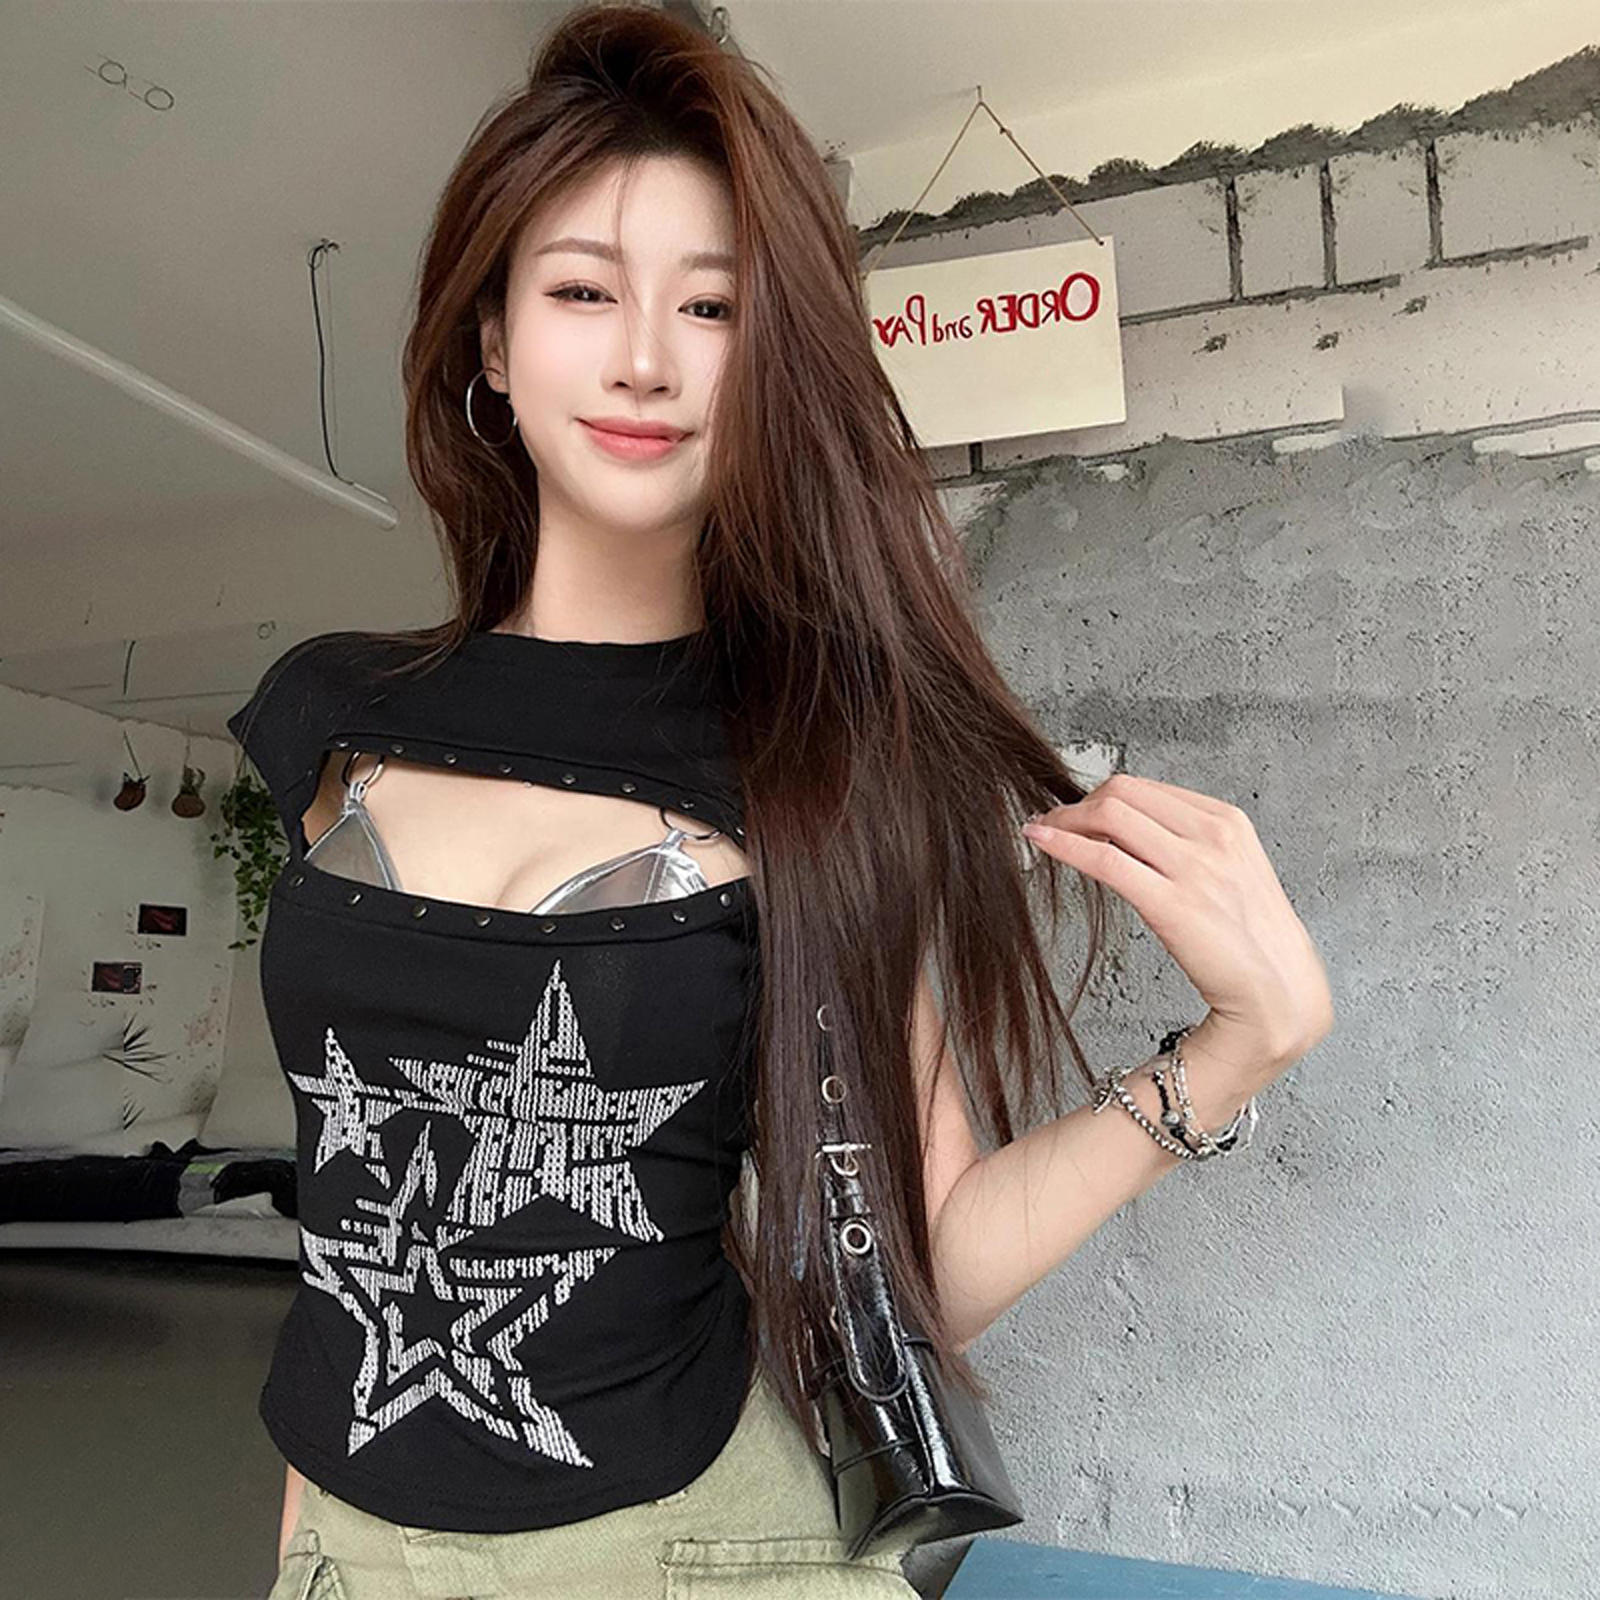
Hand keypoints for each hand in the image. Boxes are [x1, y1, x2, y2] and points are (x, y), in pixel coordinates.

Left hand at [1021, 775, 1332, 1084]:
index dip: (1102, 797)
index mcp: (1227, 821)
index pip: (1146, 788)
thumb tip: (1131, 832)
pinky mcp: (1172, 904)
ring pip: (1110, 816)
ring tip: (1042, 833)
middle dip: (1079, 804)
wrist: (1278, 993)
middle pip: (1123, 792)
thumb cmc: (1250, 940)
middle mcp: (1213, 836)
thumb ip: (1189, 846)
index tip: (1078, 812)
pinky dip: (1063, 845)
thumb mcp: (1228, 873)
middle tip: (1054, 824)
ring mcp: (1195, 868)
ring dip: (1063, 820)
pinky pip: (1104, 859)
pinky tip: (1040, 842)